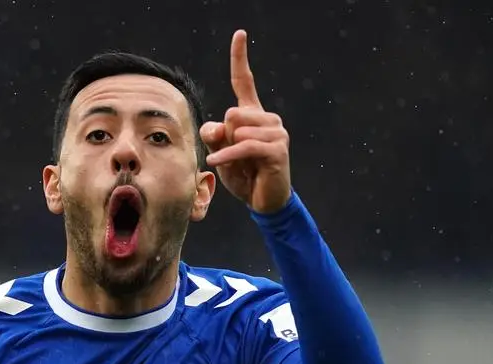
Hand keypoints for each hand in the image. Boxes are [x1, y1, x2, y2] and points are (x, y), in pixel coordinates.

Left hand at [200, 30, 292, 214]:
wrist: (263, 201)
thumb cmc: (243, 176)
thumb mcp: (221, 153)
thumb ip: (215, 136)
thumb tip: (217, 126)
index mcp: (253, 115)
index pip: (245, 81)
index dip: (240, 58)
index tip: (240, 34)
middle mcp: (267, 119)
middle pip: (231, 113)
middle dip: (223, 136)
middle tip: (231, 156)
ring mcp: (276, 132)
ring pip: (237, 129)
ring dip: (228, 150)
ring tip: (237, 165)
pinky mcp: (277, 149)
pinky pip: (243, 145)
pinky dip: (228, 155)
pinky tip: (216, 161)